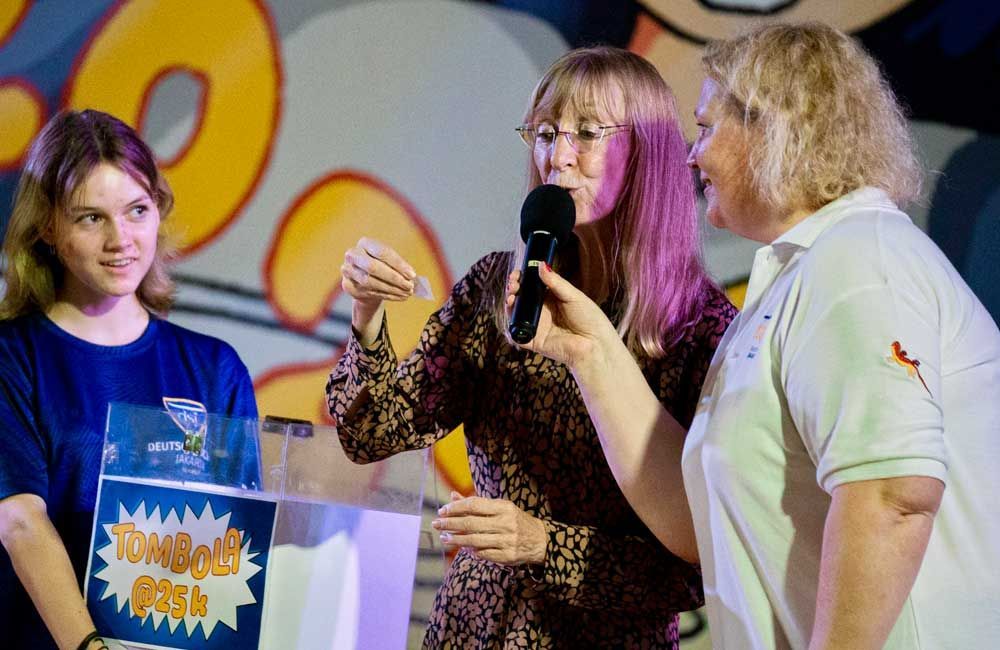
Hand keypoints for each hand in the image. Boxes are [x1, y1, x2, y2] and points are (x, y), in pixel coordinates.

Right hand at [341, 237, 416, 342]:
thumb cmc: (381, 266)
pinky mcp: (348, 286)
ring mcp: (348, 271)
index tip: (412, 274)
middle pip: (372, 267)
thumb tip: (411, 277)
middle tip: (409, 285)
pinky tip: (400, 296)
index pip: (382, 252)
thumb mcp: (390, 261)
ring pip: (371, 282)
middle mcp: (353, 255)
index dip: (398, 264)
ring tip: (407, 292)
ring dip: (392, 289)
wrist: (364, 280)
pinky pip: (369, 292)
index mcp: (364, 243)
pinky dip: (388, 295)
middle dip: (393, 277)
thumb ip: (399, 267)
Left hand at [432, 492, 546, 565]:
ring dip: (456, 540)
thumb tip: (453, 496)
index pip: (474, 505)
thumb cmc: (515, 520)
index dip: (455, 508)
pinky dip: (471, 551)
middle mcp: (506, 523)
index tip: (442, 511)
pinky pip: (483, 554)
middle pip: (471, 523)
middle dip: (450, 524)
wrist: (540, 540)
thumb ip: (476, 503)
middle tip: (436, 524)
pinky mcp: (507, 557)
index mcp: (504, 507)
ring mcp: (507, 541)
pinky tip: (462, 548)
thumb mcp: (499, 508)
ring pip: (475, 540)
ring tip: (444, 538)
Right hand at [505, 264, 616, 369]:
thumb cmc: (590, 319)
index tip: (518, 274)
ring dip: (509, 305)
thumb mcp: (573, 295)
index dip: (521, 279)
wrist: (596, 343)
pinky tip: (513, 316)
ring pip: (516, 315)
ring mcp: (537, 327)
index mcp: (550, 299)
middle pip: (520, 299)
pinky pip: (517, 335)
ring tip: (512, 297)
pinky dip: (511, 327)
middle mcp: (542, 312)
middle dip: (513, 289)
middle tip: (513, 284)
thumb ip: (555, 282)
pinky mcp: (534, 341)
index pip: (530, 287)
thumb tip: (541, 265)